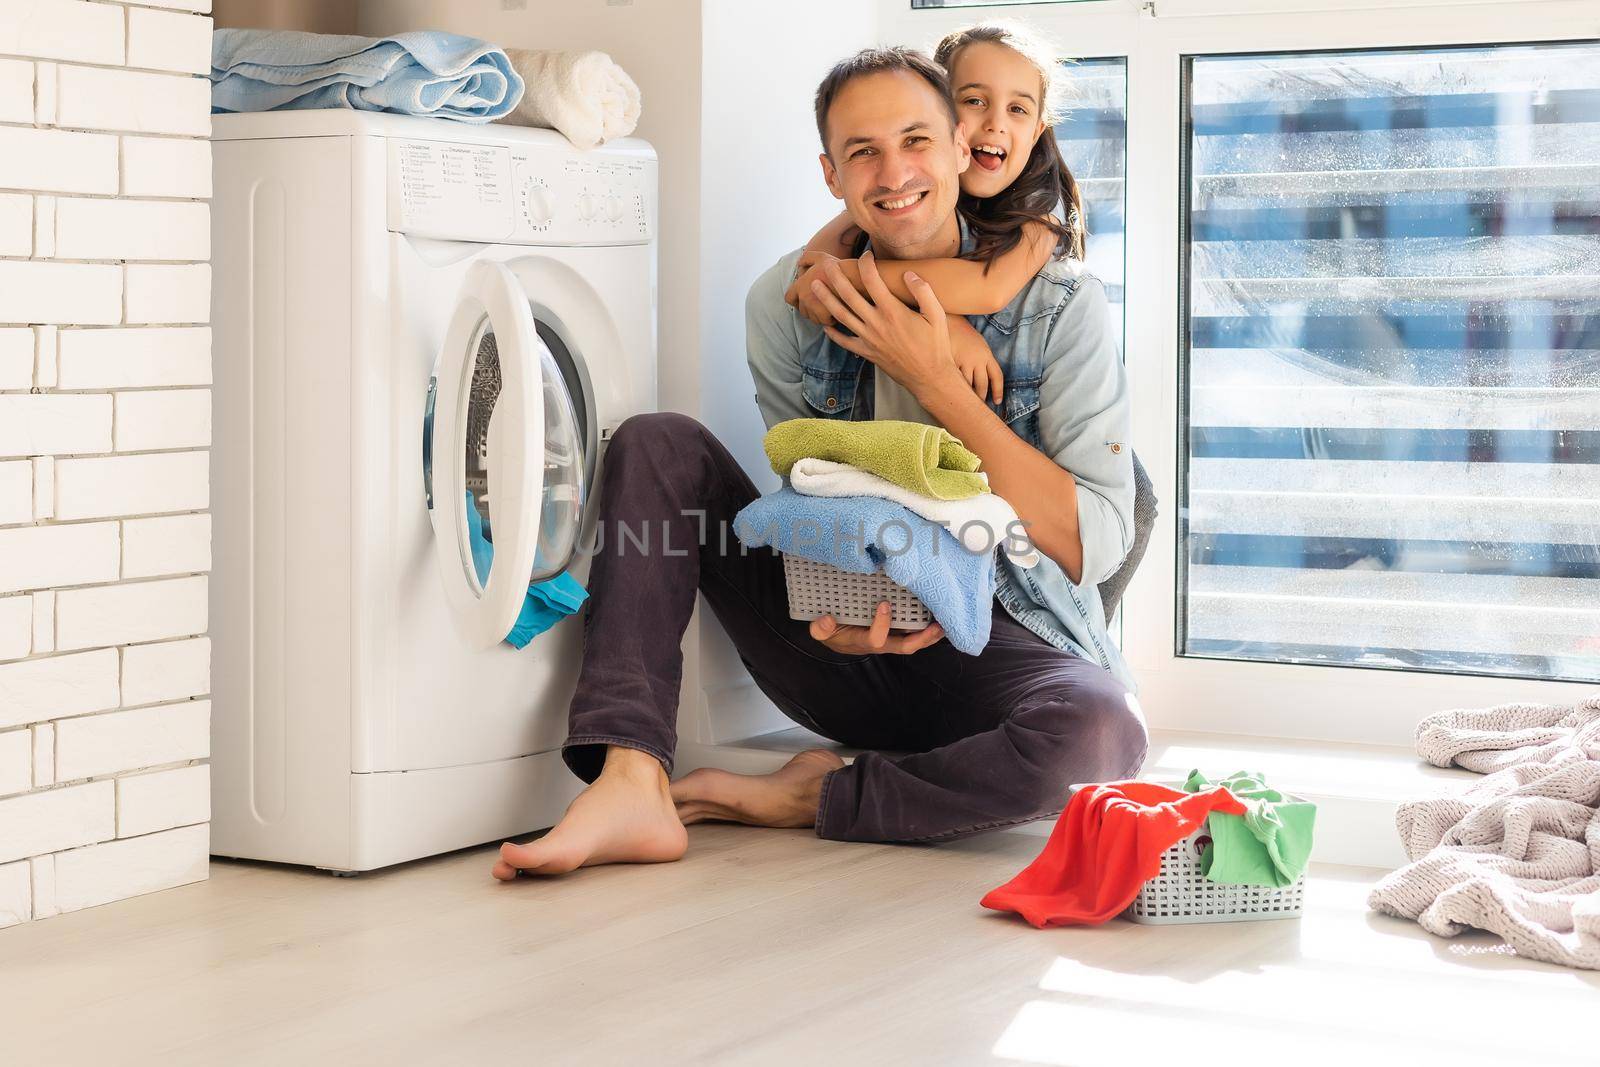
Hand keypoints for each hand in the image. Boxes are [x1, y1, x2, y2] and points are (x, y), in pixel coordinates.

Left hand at [784, 251, 839, 325]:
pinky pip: (824, 322)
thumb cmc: (838, 267)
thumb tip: (798, 263)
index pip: (789, 298)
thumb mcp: (821, 256)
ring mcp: (814, 307)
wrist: (855, 277)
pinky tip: (836, 311)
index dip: (796, 300)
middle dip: (810, 308)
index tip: (805, 298)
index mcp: (800, 284)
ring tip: (829, 307)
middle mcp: (804, 297)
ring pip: (813, 318)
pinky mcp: (825, 315)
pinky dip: (829, 319)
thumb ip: (807, 258)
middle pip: (802, 310)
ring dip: (819, 315)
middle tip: (821, 303)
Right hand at [809, 601, 944, 655]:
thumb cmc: (830, 632)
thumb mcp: (820, 630)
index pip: (876, 639)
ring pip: (912, 642)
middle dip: (921, 639)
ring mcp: (889, 639)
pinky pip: (912, 633)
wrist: (834, 637)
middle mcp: (880, 643)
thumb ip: (821, 628)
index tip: (885, 605)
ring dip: (929, 636)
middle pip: (904, 647)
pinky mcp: (894, 633)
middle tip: (937, 627)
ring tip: (944, 625)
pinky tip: (937, 618)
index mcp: (862, 641)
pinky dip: (925, 629)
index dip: (882, 625)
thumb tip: (828, 620)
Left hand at [811, 252, 960, 399]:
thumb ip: (923, 292)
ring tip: (814, 286)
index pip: (873, 281)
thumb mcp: (937, 316)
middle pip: (849, 295)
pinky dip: (833, 333)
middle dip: (836, 277)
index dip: (866, 264)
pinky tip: (825, 325)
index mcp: (893, 311)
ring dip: (826, 299)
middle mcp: (876, 323)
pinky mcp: (867, 352)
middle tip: (826, 264)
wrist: (929, 377)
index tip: (865, 254)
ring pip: (841, 315)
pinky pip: (844, 342)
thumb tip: (909, 274)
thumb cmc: (935, 346)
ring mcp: (869, 339)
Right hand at [947, 314, 1002, 403]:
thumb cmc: (963, 334)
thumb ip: (982, 360)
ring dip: (966, 395)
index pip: (997, 376)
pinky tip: (950, 392)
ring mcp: (965, 361)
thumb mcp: (979, 345)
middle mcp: (978, 360)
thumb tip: (984, 375)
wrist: (950, 320)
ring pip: (968, 385)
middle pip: (982, 385)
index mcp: (987, 355)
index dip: (998, 390)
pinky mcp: (952, 362)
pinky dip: (954, 387)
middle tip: (976, 407)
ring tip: (963, 403)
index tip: (997, 402)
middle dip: (980, 397)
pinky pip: (955, 379)